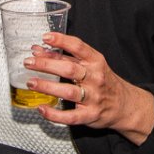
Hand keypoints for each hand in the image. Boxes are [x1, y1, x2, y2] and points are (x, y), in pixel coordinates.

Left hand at [26, 32, 153, 145]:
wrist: (124, 105)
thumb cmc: (104, 82)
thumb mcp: (91, 65)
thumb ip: (66, 57)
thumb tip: (40, 50)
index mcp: (96, 61)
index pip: (78, 47)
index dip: (61, 41)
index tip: (45, 37)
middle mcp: (95, 78)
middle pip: (69, 69)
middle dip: (46, 64)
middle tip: (29, 62)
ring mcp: (93, 97)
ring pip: (68, 91)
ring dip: (47, 86)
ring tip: (31, 83)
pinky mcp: (90, 115)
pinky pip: (70, 116)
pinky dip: (54, 114)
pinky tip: (42, 109)